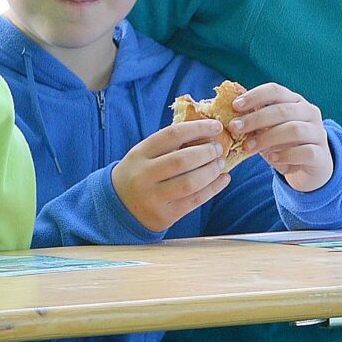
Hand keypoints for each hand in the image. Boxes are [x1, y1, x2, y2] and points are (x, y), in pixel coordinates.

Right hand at [111, 118, 232, 232]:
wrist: (119, 207)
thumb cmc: (139, 174)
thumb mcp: (143, 155)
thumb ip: (168, 145)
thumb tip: (205, 132)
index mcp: (139, 154)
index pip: (171, 135)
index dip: (197, 128)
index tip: (215, 125)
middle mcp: (144, 175)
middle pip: (182, 160)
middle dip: (206, 152)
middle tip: (218, 148)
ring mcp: (153, 197)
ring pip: (190, 182)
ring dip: (211, 171)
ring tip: (220, 164)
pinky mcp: (165, 215)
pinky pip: (195, 200)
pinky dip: (214, 188)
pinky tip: (223, 180)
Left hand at [233, 83, 333, 193]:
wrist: (311, 166)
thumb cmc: (284, 143)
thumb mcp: (269, 129)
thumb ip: (254, 121)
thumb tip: (229, 114)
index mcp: (295, 101)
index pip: (275, 90)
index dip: (255, 96)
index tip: (235, 106)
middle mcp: (309, 113)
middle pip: (282, 110)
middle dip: (255, 118)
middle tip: (235, 128)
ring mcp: (318, 133)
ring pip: (294, 130)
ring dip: (267, 138)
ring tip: (248, 147)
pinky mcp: (321, 154)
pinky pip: (305, 152)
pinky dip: (286, 155)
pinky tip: (271, 158)